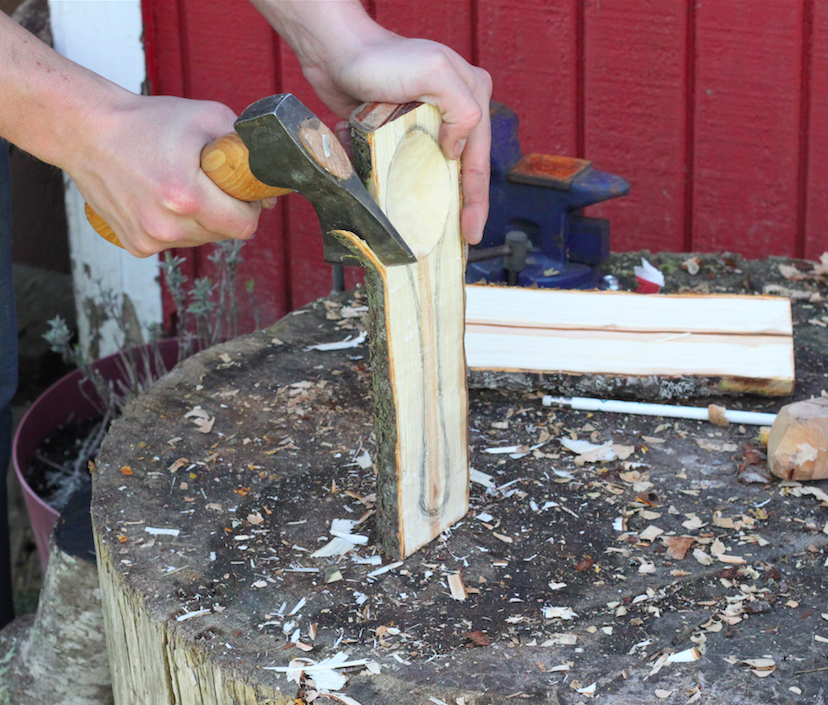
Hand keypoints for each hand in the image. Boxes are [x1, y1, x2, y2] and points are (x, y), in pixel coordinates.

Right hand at [65, 92, 262, 256]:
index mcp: (187, 197)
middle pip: (225, 234)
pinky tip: (161, 198)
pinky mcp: (136, 245)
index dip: (250, 207)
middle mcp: (167, 226)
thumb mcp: (208, 118)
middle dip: (227, 211)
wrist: (87, 131)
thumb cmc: (147, 121)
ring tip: (181, 186)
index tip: (240, 190)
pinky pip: (176, 242)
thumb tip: (269, 192)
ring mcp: (150, 239)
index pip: (244, 226)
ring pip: (202, 240)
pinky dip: (177, 225)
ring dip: (202, 219)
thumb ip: (246, 151)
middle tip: (210, 183)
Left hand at [253, 1, 491, 244]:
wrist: (336, 52)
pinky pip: (406, 161)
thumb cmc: (382, 58)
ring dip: (428, 196)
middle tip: (457, 240)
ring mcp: (427, 119)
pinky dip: (396, 178)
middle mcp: (454, 108)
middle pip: (461, 168)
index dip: (476, 202)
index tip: (471, 234)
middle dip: (460, 206)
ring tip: (427, 229)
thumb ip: (463, 108)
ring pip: (434, 169)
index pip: (478, 159)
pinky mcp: (399, 127)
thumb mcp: (434, 73)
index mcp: (472, 96)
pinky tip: (386, 192)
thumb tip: (457, 150)